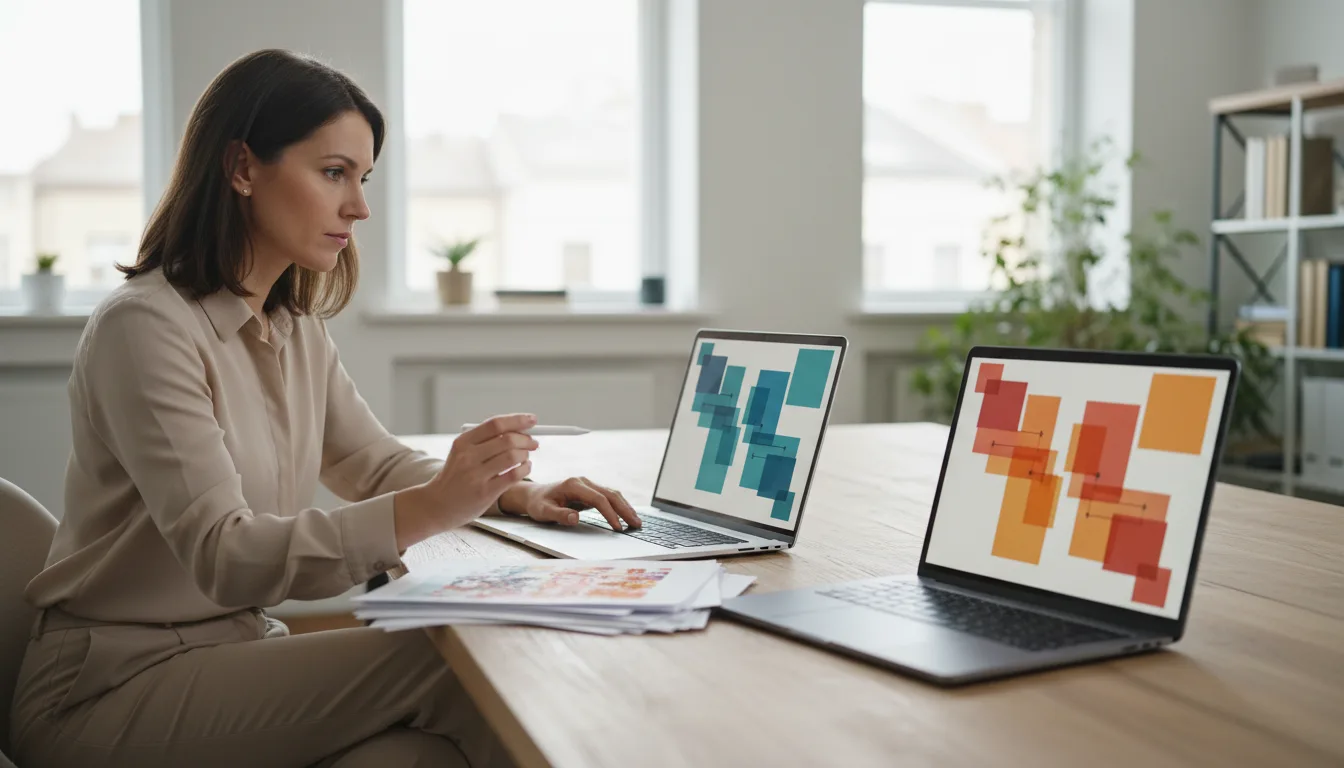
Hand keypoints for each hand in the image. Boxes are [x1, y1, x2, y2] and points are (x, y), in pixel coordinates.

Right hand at [394, 414, 538, 547]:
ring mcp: (476, 475)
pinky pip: (513, 475)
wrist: (437, 505)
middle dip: (526, 439)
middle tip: (533, 443)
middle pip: (507, 439)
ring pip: (512, 456)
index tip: (532, 420)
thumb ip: (485, 440)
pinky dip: (525, 469)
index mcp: (463, 442)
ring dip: (525, 454)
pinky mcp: (485, 493)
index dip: (517, 420)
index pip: (495, 424)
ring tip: (526, 457)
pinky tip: (524, 468)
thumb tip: (519, 428)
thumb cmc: (456, 476)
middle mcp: (467, 457)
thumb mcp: (462, 453)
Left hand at [505, 476, 641, 530]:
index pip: (598, 499)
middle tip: (637, 524)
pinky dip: (620, 506)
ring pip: (612, 494)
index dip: (610, 513)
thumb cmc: (538, 504)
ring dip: (625, 507)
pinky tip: (627, 515)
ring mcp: (588, 485)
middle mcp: (583, 482)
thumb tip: (575, 518)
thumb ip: (559, 515)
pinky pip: (609, 497)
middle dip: (625, 509)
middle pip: (610, 494)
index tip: (618, 527)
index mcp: (574, 484)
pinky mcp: (590, 491)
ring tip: (636, 521)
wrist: (534, 495)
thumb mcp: (543, 512)